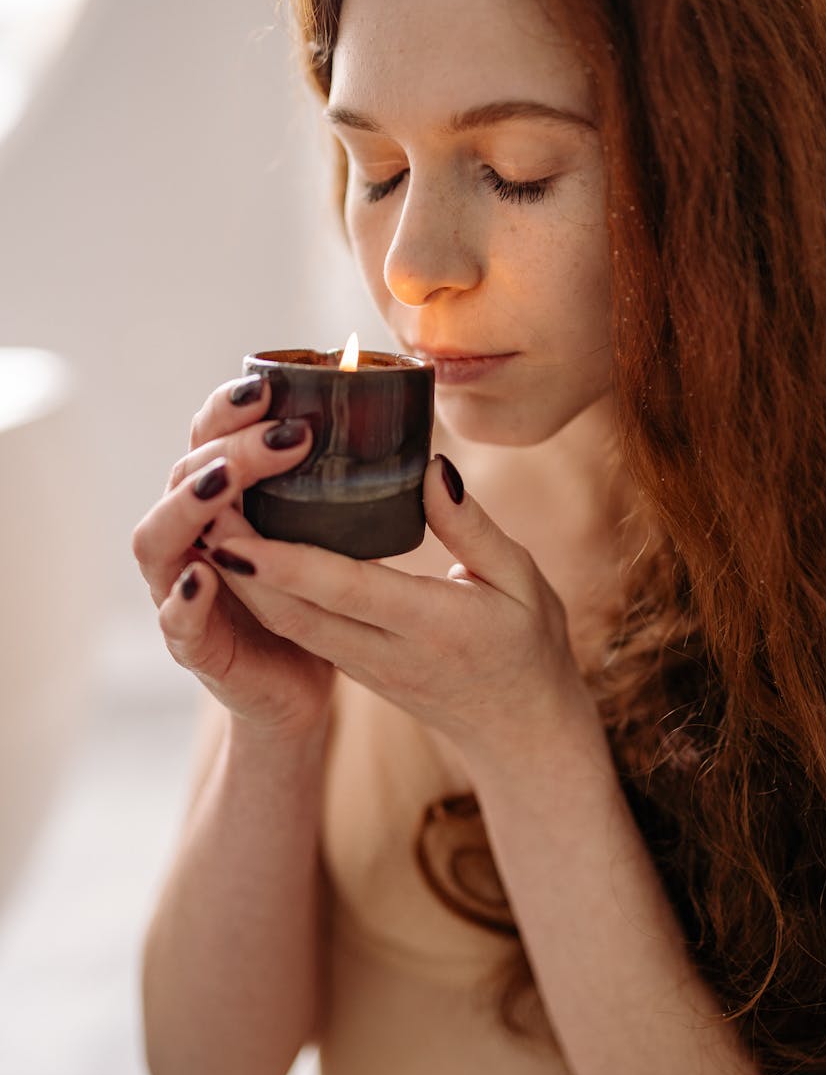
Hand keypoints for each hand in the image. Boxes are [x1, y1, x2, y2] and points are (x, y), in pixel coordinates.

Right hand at [131, 376, 335, 734]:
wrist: (301, 687)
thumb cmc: (317, 600)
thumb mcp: (336, 535)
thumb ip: (346, 490)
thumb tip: (416, 443)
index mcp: (222, 502)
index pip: (207, 438)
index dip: (228, 409)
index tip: (272, 388)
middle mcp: (192, 537)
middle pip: (182, 476)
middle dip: (225, 448)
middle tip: (282, 435)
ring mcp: (182, 591)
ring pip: (159, 539)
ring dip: (188, 506)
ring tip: (226, 483)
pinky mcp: (196, 646)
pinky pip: (176, 621)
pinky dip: (185, 598)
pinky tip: (207, 574)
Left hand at [201, 455, 598, 762]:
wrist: (519, 733)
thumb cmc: (528, 648)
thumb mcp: (521, 580)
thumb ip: (472, 527)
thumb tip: (431, 467)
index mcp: (431, 626)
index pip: (346, 591)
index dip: (286, 564)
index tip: (236, 532)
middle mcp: (386, 652)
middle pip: (296, 611)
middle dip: (241, 565)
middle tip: (200, 507)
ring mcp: (363, 666)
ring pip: (289, 624)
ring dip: (244, 580)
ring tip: (208, 520)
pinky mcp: (353, 667)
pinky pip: (300, 629)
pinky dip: (267, 594)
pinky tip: (245, 553)